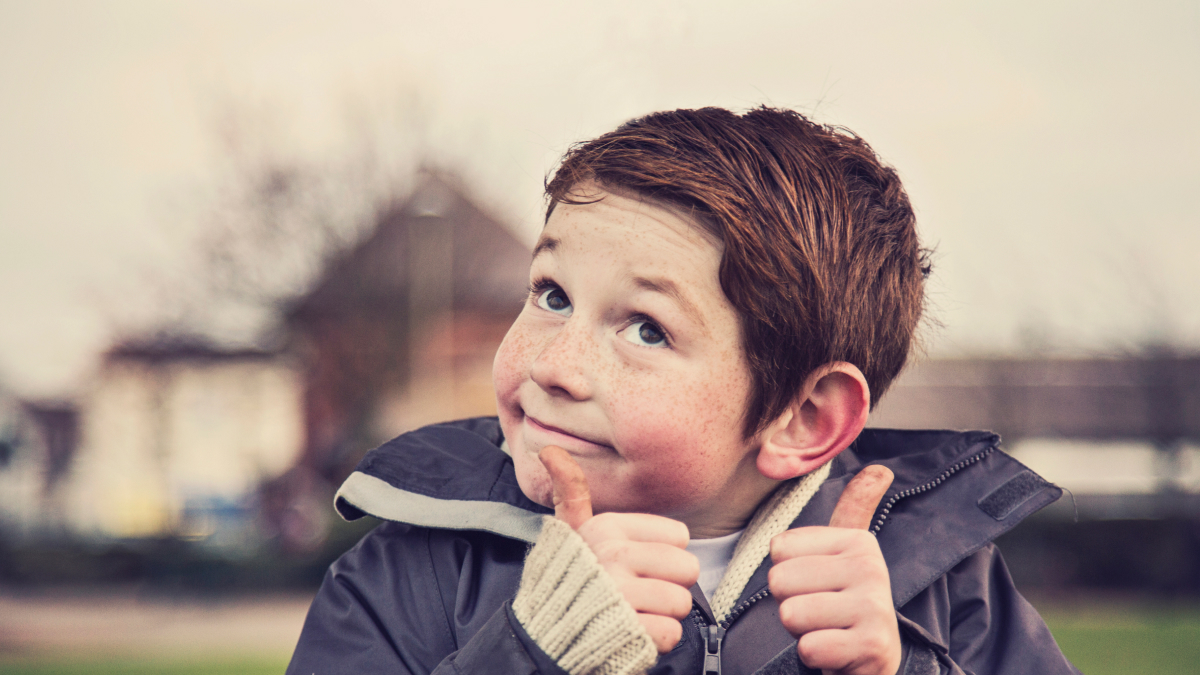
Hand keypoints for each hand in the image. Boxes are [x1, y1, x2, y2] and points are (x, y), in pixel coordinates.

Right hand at [540, 445, 698, 652]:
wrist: (542, 639)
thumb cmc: (566, 581)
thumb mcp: (569, 533)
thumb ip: (570, 491)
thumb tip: (549, 449)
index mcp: (606, 528)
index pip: (679, 536)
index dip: (662, 556)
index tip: (632, 565)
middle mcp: (612, 556)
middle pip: (688, 568)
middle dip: (669, 586)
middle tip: (638, 593)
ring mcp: (620, 594)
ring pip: (682, 602)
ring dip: (662, 615)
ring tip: (633, 613)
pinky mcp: (628, 631)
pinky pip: (672, 633)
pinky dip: (655, 641)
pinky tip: (632, 634)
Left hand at [768, 465, 899, 674]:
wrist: (876, 660)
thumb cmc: (847, 603)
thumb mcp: (847, 554)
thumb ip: (856, 509)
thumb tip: (881, 470)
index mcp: (857, 541)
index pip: (779, 550)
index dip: (789, 575)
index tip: (819, 586)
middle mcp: (871, 568)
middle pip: (780, 581)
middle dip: (792, 605)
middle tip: (822, 613)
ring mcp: (875, 608)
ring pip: (790, 614)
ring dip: (802, 631)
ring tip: (828, 630)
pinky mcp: (873, 646)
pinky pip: (809, 648)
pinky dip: (814, 655)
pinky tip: (836, 652)